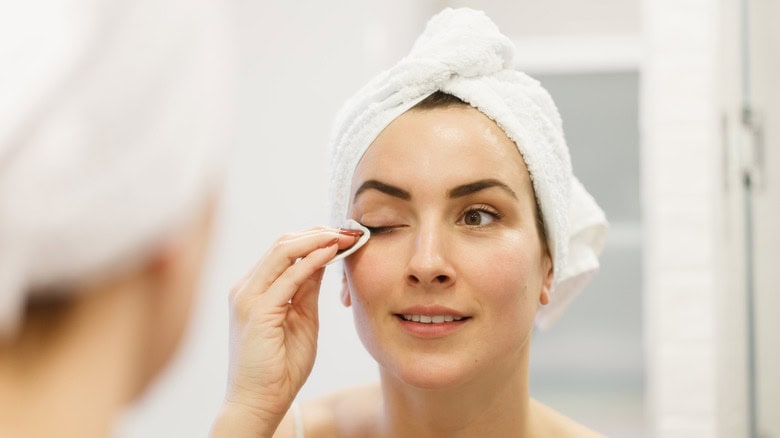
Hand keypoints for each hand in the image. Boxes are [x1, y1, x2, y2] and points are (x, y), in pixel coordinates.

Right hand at [212, 227, 361, 436]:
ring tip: (345, 235)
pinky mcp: (256, 312)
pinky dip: (311, 260)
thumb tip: (324, 258)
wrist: (259, 404)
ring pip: (282, 250)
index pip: (284, 249)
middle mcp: (245, 288)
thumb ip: (307, 290)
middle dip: (319, 232)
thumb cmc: (280, 368)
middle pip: (283, 243)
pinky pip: (287, 277)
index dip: (316, 237)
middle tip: (350, 230)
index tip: (345, 234)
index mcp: (254, 289)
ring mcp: (247, 298)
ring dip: (318, 239)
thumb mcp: (301, 319)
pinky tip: (332, 252)